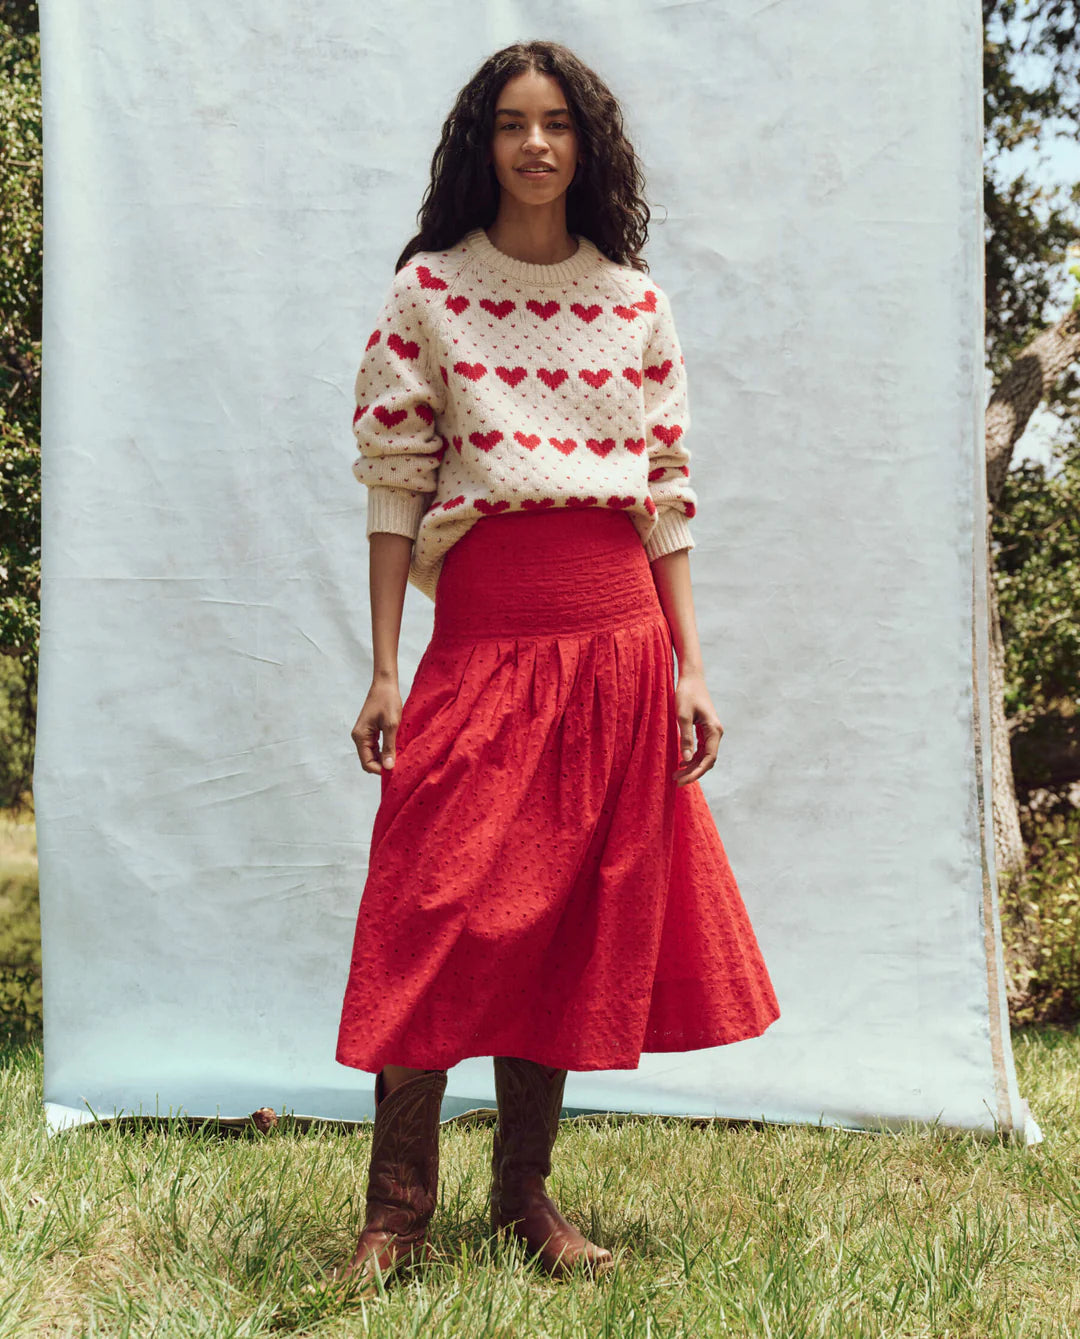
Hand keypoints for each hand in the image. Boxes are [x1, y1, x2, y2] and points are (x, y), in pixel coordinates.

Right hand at [352, 679, 402, 774]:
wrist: (385, 684)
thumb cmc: (388, 701)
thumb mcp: (391, 725)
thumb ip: (389, 747)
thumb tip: (388, 767)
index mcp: (360, 736)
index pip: (367, 763)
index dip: (380, 770)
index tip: (395, 771)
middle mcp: (359, 737)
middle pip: (368, 761)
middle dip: (382, 766)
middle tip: (399, 767)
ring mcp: (364, 734)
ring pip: (373, 755)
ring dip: (384, 759)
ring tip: (399, 759)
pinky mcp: (370, 731)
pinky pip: (376, 747)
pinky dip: (385, 751)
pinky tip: (396, 750)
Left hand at [672, 671, 723, 785]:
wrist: (691, 678)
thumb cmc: (686, 694)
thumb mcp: (682, 716)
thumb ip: (685, 738)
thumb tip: (687, 759)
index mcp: (714, 730)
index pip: (708, 759)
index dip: (696, 772)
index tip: (683, 780)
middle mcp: (716, 732)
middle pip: (707, 760)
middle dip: (693, 772)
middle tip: (676, 781)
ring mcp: (712, 731)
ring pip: (704, 756)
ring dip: (692, 766)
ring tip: (676, 774)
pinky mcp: (705, 729)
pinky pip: (701, 748)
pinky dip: (692, 757)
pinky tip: (681, 762)